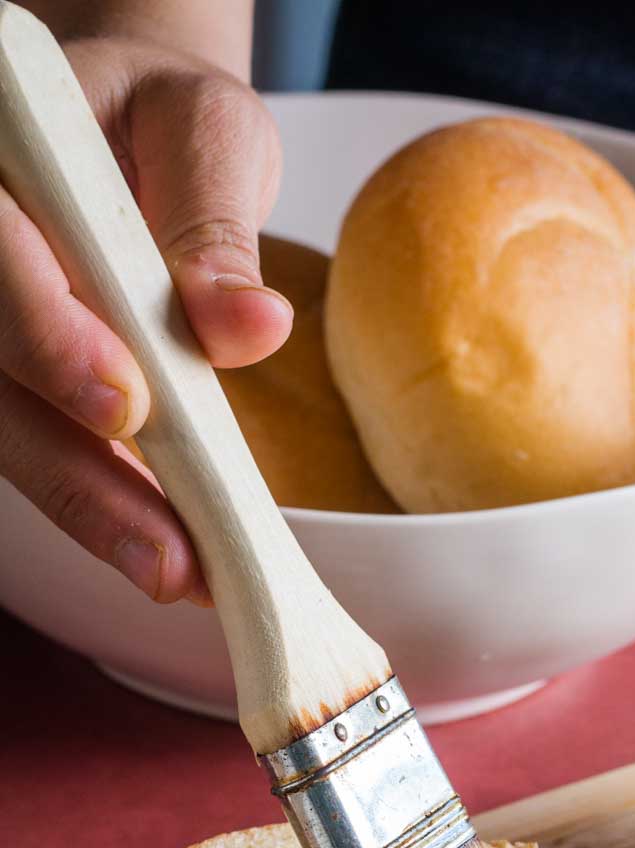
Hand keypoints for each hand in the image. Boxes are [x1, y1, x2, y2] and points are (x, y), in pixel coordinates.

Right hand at [0, 33, 291, 602]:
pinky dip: (103, 507)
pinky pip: (42, 451)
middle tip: (166, 553)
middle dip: (77, 471)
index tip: (129, 406)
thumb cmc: (160, 123)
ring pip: (9, 435)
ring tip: (177, 575)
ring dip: (92, 513)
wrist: (127, 131)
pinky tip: (166, 552)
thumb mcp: (207, 133)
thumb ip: (214, 225)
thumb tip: (249, 326)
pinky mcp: (11, 385)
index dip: (49, 337)